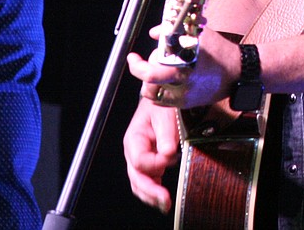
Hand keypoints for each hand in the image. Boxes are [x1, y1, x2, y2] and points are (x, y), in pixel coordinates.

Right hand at [122, 97, 179, 212]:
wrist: (163, 99)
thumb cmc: (161, 104)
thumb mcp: (165, 114)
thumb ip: (166, 134)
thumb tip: (167, 154)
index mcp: (134, 139)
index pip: (140, 161)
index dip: (155, 164)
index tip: (169, 159)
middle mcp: (134, 151)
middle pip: (136, 176)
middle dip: (150, 190)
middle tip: (164, 200)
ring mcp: (141, 158)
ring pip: (140, 182)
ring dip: (151, 194)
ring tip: (164, 204)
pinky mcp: (151, 162)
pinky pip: (148, 180)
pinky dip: (154, 190)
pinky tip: (163, 197)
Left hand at [127, 26, 238, 109]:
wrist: (239, 72)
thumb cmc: (221, 52)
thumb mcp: (199, 34)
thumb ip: (172, 31)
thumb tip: (154, 32)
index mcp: (183, 68)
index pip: (150, 73)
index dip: (136, 66)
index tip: (133, 58)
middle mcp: (181, 85)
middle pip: (148, 87)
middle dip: (145, 73)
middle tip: (149, 62)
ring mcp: (184, 97)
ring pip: (154, 95)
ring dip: (151, 84)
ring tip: (158, 71)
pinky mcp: (188, 103)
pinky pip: (164, 101)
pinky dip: (161, 90)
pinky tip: (167, 80)